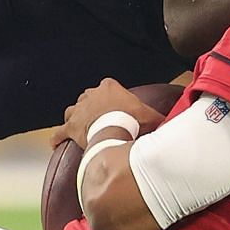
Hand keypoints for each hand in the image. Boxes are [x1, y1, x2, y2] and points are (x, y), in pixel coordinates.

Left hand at [50, 79, 168, 150]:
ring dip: (75, 119)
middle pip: (88, 98)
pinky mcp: (70, 127)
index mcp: (108, 86)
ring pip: (72, 111)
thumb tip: (173, 121)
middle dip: (92, 107)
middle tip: (99, 119)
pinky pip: (60, 132)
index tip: (115, 107)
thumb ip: (159, 116)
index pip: (107, 87)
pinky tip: (56, 143)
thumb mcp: (150, 116)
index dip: (110, 98)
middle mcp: (90, 94)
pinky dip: (58, 138)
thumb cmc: (132, 121)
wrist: (114, 132)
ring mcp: (78, 110)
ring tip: (80, 128)